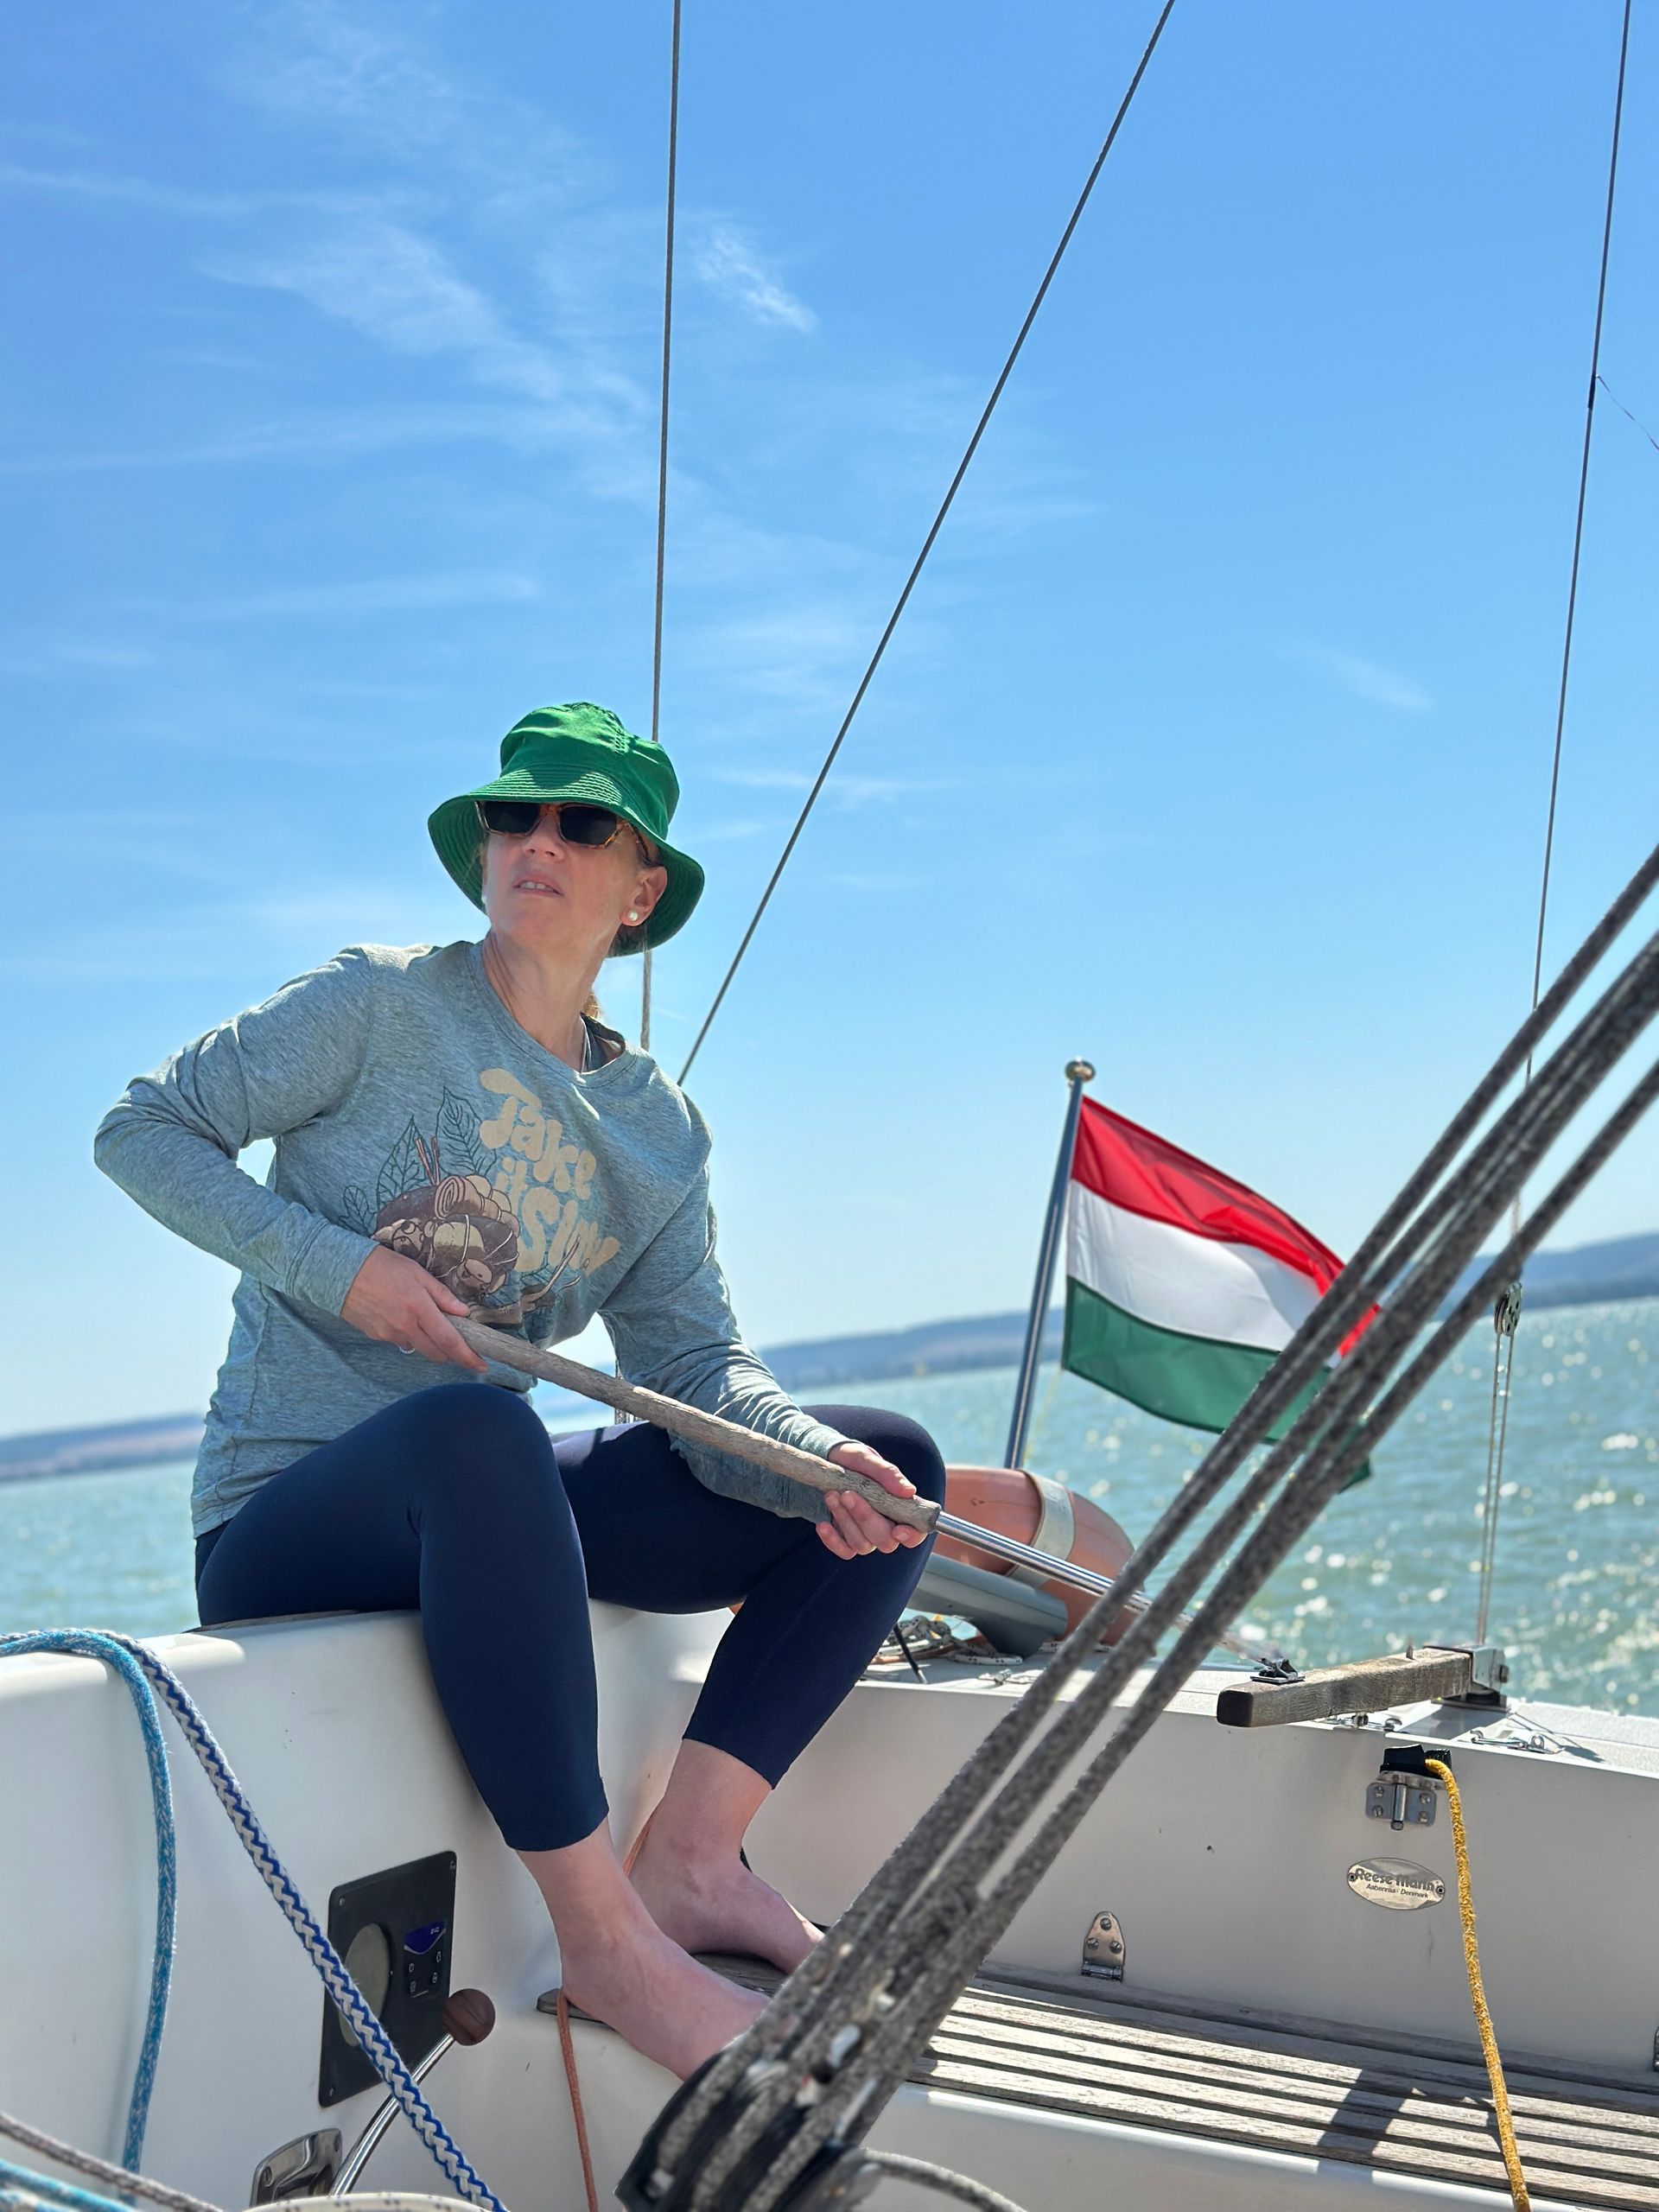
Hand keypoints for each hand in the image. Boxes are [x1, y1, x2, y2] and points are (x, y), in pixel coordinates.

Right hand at [340, 1246, 488, 1372]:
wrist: (341, 1271)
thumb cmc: (381, 1265)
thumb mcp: (417, 1272)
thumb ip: (441, 1295)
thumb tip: (462, 1312)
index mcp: (420, 1308)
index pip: (449, 1340)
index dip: (467, 1356)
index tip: (480, 1365)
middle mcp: (406, 1326)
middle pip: (436, 1353)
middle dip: (449, 1353)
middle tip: (456, 1343)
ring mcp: (389, 1334)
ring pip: (418, 1348)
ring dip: (427, 1343)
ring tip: (422, 1321)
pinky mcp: (376, 1337)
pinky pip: (399, 1342)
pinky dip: (407, 1335)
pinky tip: (401, 1317)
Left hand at [815, 1441, 924, 1559]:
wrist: (825, 1461)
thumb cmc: (852, 1460)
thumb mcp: (866, 1459)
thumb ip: (887, 1473)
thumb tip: (909, 1491)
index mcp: (900, 1506)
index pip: (915, 1531)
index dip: (911, 1535)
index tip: (898, 1529)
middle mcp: (886, 1526)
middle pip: (886, 1541)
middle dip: (865, 1518)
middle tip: (847, 1494)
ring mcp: (865, 1534)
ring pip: (862, 1544)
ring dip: (845, 1521)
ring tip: (831, 1495)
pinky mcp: (845, 1539)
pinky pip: (844, 1550)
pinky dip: (832, 1539)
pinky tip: (823, 1523)